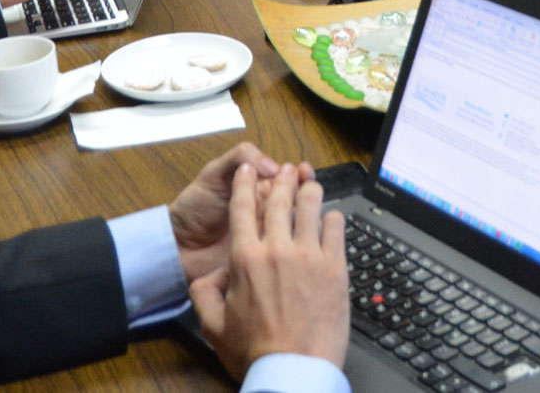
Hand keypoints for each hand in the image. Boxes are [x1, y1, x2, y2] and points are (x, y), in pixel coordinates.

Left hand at [169, 143, 304, 281]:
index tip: (305, 171)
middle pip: (296, 200)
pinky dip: (297, 245)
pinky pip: (285, 251)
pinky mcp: (264, 260)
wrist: (177, 245)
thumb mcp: (214, 174)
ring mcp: (267, 237)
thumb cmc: (195, 206)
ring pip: (295, 226)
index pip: (286, 178)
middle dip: (307, 192)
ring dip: (305, 218)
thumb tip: (273, 166)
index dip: (299, 174)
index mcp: (257, 189)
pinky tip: (305, 241)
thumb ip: (239, 158)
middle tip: (310, 189)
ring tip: (308, 213)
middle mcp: (267, 212)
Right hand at [189, 163, 349, 378]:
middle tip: (285, 170)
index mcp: (245, 259)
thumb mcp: (214, 327)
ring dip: (310, 190)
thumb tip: (206, 278)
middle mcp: (278, 250)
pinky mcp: (335, 268)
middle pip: (280, 199)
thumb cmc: (256, 353)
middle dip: (282, 179)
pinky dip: (333, 218)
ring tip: (310, 183)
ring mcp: (309, 256)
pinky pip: (336, 229)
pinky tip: (332, 217)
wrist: (293, 371)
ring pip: (311, 207)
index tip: (249, 170)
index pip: (244, 208)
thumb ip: (203, 296)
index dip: (246, 183)